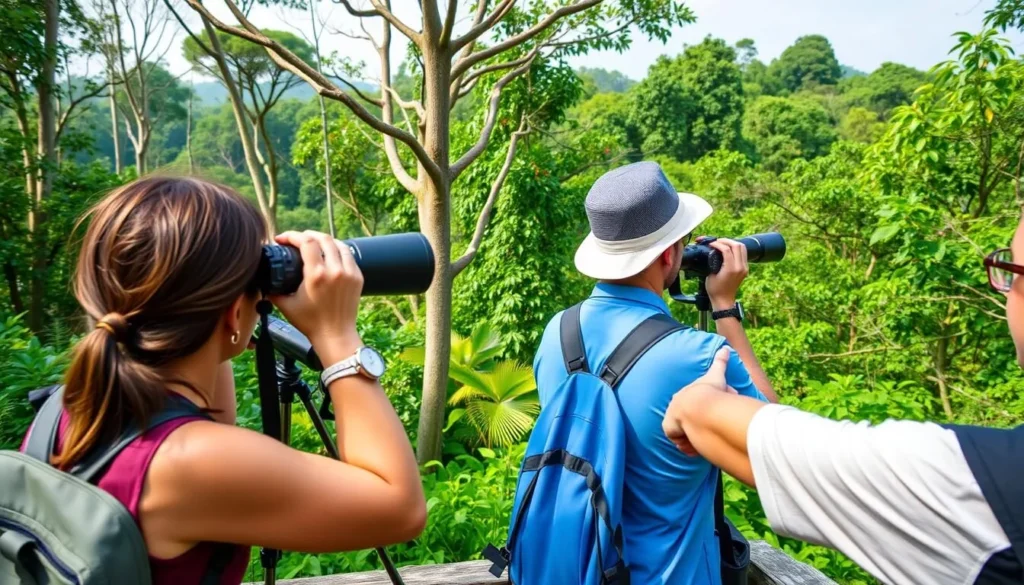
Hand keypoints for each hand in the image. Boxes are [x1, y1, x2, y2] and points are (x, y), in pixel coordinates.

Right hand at [268, 230, 363, 364]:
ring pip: (338, 244)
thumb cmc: (311, 323)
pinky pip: (348, 255)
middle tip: (297, 239)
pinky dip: (337, 250)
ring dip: (324, 240)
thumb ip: (273, 290)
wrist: (336, 336)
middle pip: (323, 238)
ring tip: (313, 243)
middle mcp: (335, 270)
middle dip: (307, 234)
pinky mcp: (358, 277)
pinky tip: (329, 253)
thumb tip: (263, 279)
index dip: (292, 235)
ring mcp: (349, 273)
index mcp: (317, 275)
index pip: (306, 242)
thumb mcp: (287, 305)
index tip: (282, 239)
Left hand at [662, 347, 737, 455]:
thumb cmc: (710, 391)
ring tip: (706, 438)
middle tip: (713, 426)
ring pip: (684, 432)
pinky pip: (681, 442)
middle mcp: (675, 406)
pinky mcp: (671, 430)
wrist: (701, 406)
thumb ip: (720, 362)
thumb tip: (725, 348)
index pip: (692, 405)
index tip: (715, 414)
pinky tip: (698, 446)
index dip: (705, 411)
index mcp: (684, 395)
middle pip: (686, 419)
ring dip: (694, 437)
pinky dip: (689, 446)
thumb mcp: (716, 375)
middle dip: (698, 425)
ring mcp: (672, 419)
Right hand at [704, 238, 747, 310]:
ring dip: (732, 243)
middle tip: (717, 241)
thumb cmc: (715, 290)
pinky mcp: (745, 269)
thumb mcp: (710, 274)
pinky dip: (735, 249)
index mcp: (731, 269)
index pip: (727, 249)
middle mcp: (740, 267)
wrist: (723, 301)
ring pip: (742, 248)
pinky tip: (728, 250)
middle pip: (737, 245)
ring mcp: (744, 268)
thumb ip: (713, 261)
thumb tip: (712, 250)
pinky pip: (743, 254)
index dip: (718, 244)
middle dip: (726, 241)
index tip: (711, 244)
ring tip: (722, 244)